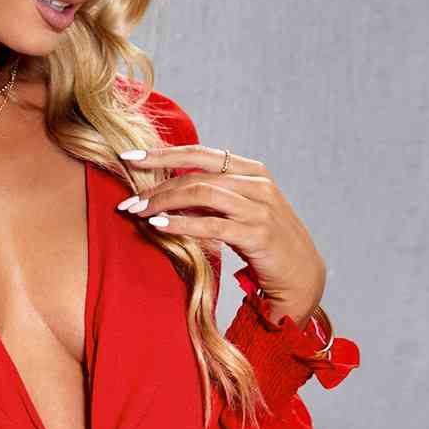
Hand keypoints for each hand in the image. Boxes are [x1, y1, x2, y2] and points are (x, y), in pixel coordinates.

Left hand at [116, 144, 326, 328]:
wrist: (301, 275)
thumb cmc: (265, 244)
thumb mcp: (239, 212)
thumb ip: (212, 199)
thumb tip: (170, 193)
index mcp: (252, 171)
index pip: (200, 153)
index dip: (163, 153)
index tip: (131, 158)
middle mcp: (257, 184)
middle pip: (195, 175)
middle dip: (156, 185)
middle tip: (128, 200)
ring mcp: (258, 207)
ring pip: (200, 194)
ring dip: (163, 203)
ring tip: (138, 213)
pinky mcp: (256, 234)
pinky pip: (210, 224)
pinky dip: (180, 223)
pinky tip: (158, 226)